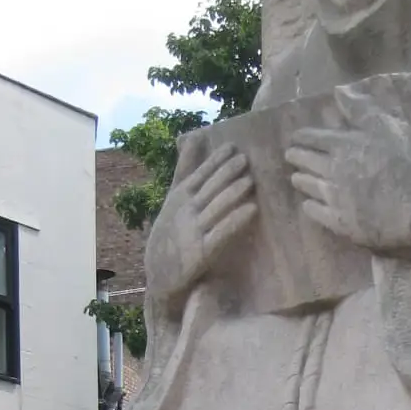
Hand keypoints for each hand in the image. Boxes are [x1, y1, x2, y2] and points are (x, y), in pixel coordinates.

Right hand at [146, 137, 256, 297]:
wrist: (159, 273)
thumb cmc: (171, 230)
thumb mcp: (175, 196)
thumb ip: (186, 168)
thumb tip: (195, 136)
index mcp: (179, 197)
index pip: (199, 175)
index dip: (214, 161)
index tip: (232, 146)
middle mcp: (186, 212)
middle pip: (208, 189)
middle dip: (225, 174)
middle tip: (245, 159)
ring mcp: (193, 232)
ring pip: (215, 209)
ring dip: (231, 194)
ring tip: (249, 181)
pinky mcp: (202, 253)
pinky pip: (221, 234)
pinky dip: (235, 221)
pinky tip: (251, 210)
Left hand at [284, 90, 410, 257]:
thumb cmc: (407, 164)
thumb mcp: (387, 130)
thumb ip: (360, 111)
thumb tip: (338, 91)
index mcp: (343, 144)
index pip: (311, 137)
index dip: (302, 137)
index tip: (297, 137)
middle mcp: (332, 169)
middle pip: (303, 160)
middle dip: (295, 156)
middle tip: (292, 155)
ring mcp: (333, 196)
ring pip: (305, 184)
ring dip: (300, 179)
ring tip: (298, 178)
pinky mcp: (337, 221)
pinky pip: (313, 210)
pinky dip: (309, 204)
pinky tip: (310, 203)